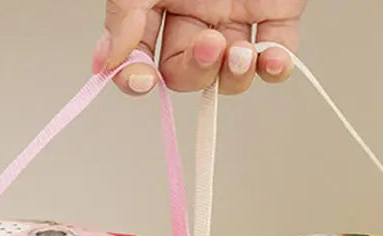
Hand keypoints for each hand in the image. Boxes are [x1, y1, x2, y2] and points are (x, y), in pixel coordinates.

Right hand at [92, 1, 306, 95]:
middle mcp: (194, 9)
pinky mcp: (276, 10)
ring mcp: (235, 12)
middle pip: (185, 72)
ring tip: (238, 51)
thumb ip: (125, 11)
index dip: (137, 77)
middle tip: (207, 44)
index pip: (140, 54)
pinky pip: (275, 58)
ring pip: (228, 74)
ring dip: (233, 77)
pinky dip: (275, 69)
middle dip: (195, 72)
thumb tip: (106, 62)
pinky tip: (270, 58)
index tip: (143, 80)